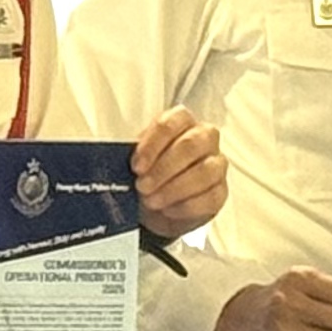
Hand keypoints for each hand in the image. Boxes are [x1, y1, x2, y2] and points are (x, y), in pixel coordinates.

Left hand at [130, 107, 227, 236]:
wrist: (155, 204)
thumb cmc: (147, 173)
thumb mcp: (136, 159)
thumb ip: (129, 153)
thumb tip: (110, 158)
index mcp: (181, 121)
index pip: (171, 123)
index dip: (152, 144)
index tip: (137, 165)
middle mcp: (204, 138)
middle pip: (191, 145)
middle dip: (163, 168)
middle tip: (143, 185)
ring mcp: (216, 165)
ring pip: (204, 172)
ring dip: (173, 189)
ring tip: (152, 200)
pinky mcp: (220, 192)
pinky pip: (208, 198)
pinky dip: (184, 206)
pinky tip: (167, 209)